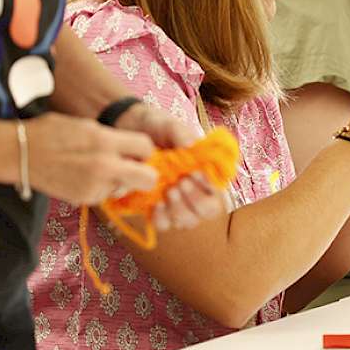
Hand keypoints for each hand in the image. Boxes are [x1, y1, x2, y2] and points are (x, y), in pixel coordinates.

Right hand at [26, 112, 157, 206]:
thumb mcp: (88, 126)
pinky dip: (100, 188)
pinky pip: (105, 195)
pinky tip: (83, 177)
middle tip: (133, 167)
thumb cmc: (52, 132)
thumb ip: (114, 139)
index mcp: (105, 142)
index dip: (144, 150)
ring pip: (125, 188)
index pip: (147, 148)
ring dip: (119, 181)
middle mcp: (104, 166)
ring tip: (97, 169)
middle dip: (145, 173)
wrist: (18, 152)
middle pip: (148, 178)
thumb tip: (134, 150)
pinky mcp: (83, 199)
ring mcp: (94, 186)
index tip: (136, 150)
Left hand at [114, 103, 224, 229]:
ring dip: (180, 210)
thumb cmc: (156, 127)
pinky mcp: (158, 208)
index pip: (220, 188)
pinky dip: (162, 217)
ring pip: (189, 221)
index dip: (211, 187)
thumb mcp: (169, 125)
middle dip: (196, 200)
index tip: (195, 173)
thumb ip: (181, 133)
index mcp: (205, 169)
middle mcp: (195, 189)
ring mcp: (178, 201)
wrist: (129, 131)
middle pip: (209, 210)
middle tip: (181, 182)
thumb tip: (191, 145)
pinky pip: (165, 224)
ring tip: (168, 191)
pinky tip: (155, 203)